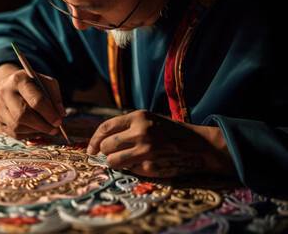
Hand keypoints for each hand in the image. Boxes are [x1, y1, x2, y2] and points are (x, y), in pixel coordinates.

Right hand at [0, 64, 65, 138]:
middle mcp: (4, 92)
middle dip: (42, 125)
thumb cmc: (32, 85)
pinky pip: (14, 133)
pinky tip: (35, 128)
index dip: (49, 114)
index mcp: (19, 80)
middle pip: (23, 115)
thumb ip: (55, 97)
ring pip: (17, 126)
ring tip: (46, 127)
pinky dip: (28, 134)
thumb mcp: (46, 83)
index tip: (59, 121)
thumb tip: (61, 114)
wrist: (10, 85)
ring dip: (36, 130)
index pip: (36, 100)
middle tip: (54, 129)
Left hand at [86, 110, 233, 176]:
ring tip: (125, 160)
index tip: (91, 149)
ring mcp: (146, 150)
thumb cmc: (168, 132)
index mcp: (139, 117)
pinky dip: (132, 169)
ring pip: (112, 161)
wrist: (196, 146)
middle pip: (106, 146)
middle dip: (105, 152)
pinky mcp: (150, 166)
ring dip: (114, 163)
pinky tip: (143, 163)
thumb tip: (100, 141)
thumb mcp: (148, 120)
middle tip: (112, 154)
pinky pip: (129, 170)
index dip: (94, 140)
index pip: (105, 128)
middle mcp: (141, 132)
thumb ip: (126, 126)